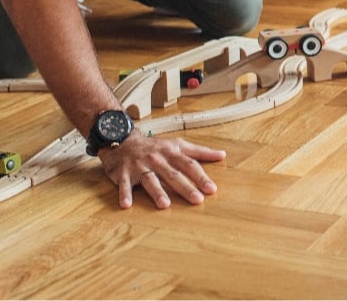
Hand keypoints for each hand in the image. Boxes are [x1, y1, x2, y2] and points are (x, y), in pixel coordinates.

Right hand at [98, 132, 226, 208]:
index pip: (189, 165)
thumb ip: (200, 152)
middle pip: (173, 175)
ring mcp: (140, 166)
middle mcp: (157, 159)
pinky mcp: (123, 173)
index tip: (212, 189)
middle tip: (197, 200)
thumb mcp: (178, 145)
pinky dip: (124, 194)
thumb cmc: (155, 147)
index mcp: (172, 153)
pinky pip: (124, 184)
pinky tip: (126, 205)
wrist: (124, 140)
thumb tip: (222, 155)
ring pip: (150, 180)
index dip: (201, 177)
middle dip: (185, 188)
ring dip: (157, 192)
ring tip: (165, 205)